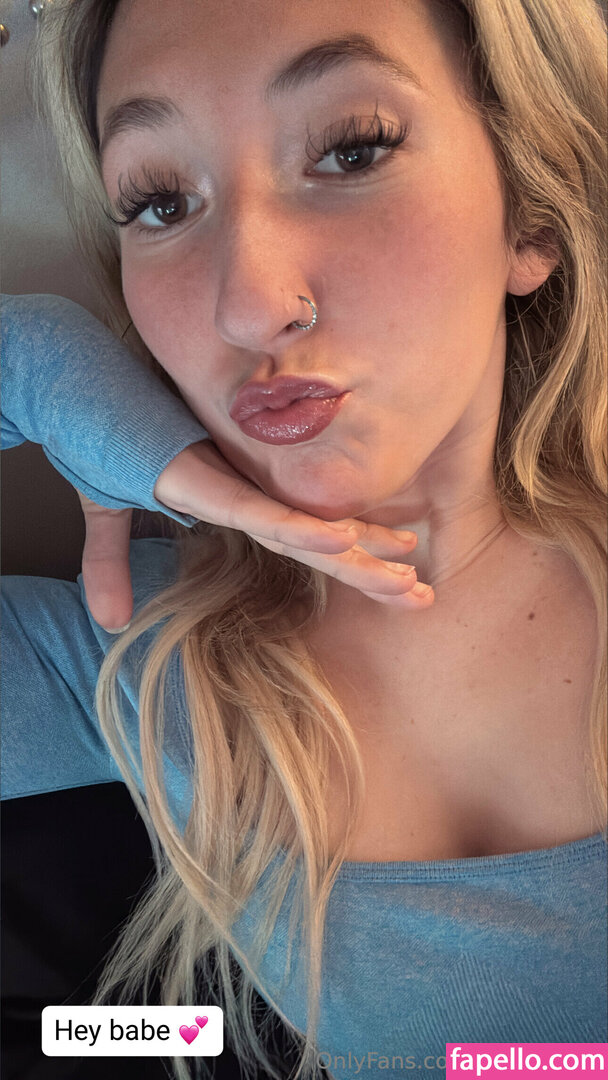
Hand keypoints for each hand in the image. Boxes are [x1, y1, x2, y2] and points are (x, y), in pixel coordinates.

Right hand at [78, 441, 433, 630]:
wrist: (65, 378)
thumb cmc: (94, 431)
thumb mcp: (104, 512)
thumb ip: (110, 565)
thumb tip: (109, 620)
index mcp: (231, 497)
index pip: (301, 537)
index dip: (353, 559)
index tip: (402, 577)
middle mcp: (241, 490)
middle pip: (316, 539)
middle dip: (371, 570)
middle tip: (423, 598)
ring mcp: (224, 482)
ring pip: (300, 530)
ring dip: (354, 557)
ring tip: (407, 581)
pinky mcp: (197, 476)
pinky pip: (255, 511)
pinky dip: (297, 527)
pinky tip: (340, 541)